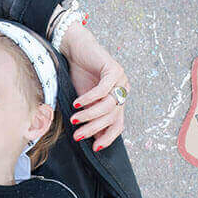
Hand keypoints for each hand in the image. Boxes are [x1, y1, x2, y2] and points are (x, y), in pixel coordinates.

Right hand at [59, 24, 129, 151]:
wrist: (75, 49)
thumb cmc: (78, 74)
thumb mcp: (84, 101)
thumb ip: (89, 116)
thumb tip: (90, 138)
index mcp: (118, 100)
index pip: (118, 124)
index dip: (108, 137)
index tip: (95, 148)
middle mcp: (123, 90)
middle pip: (112, 116)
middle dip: (94, 128)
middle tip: (78, 135)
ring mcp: (121, 80)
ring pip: (108, 105)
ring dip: (90, 115)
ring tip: (75, 119)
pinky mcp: (114, 69)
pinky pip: (103, 90)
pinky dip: (89, 99)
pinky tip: (77, 103)